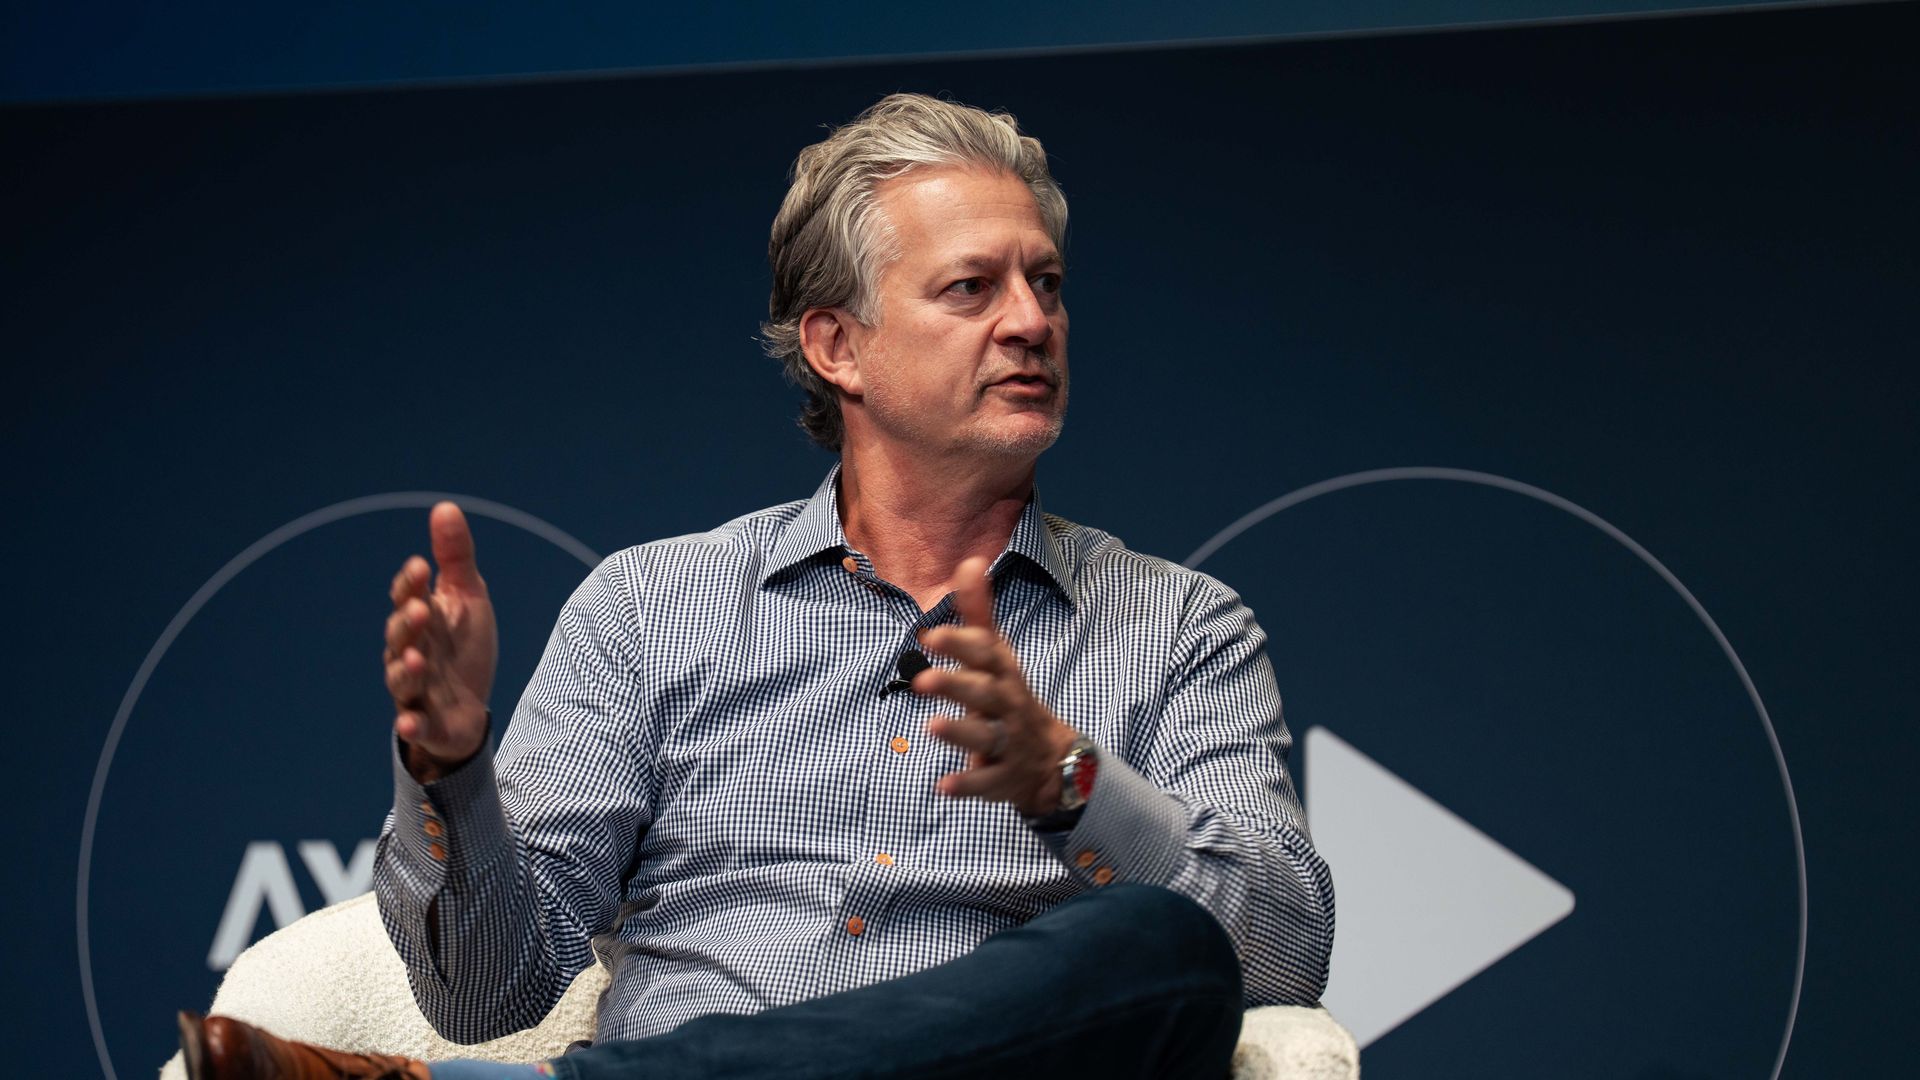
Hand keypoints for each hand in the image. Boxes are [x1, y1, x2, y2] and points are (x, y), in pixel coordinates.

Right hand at [384, 502, 497, 781]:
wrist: (470, 708)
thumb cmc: (463, 649)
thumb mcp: (468, 598)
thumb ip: (456, 557)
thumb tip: (445, 507)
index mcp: (421, 620)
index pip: (408, 597)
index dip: (411, 584)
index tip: (422, 567)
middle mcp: (410, 652)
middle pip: (400, 636)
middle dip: (407, 623)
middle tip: (420, 610)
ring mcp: (416, 690)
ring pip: (402, 679)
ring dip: (406, 670)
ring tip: (417, 660)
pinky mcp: (427, 723)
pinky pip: (414, 725)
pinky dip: (410, 724)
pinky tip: (408, 723)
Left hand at [916, 555, 1078, 816]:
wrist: (1050, 756)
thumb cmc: (1008, 695)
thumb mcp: (996, 655)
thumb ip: (979, 613)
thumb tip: (969, 561)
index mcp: (1003, 673)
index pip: (985, 654)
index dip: (961, 645)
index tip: (930, 636)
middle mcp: (1008, 705)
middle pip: (984, 693)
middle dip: (955, 686)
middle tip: (921, 680)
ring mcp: (1009, 742)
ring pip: (986, 735)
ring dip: (959, 732)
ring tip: (930, 728)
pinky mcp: (1004, 777)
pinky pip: (987, 781)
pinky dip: (967, 784)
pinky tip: (943, 787)